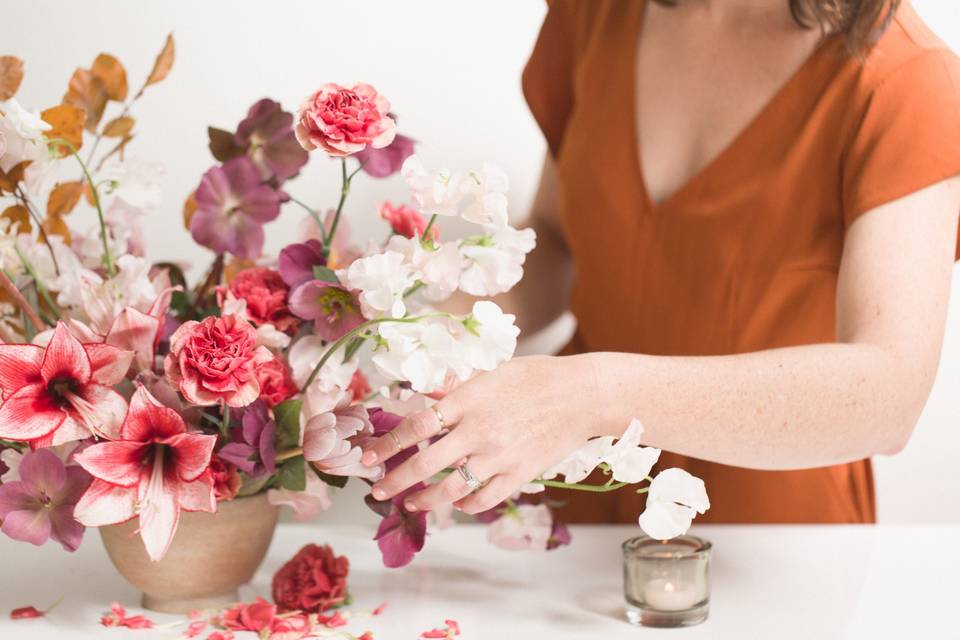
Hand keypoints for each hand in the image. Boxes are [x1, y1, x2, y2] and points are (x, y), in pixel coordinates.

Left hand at [360, 354, 600, 513]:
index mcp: (468, 400)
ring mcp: (498, 456)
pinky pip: (483, 499)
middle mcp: (478, 431)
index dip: (388, 445)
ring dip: (424, 499)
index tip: (367, 457)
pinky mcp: (519, 474)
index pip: (416, 426)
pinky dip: (465, 505)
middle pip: (424, 463)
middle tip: (377, 490)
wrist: (582, 395)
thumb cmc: (538, 376)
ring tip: (410, 503)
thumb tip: (428, 391)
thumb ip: (457, 386)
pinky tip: (456, 504)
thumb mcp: (494, 372)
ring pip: (450, 488)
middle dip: (395, 481)